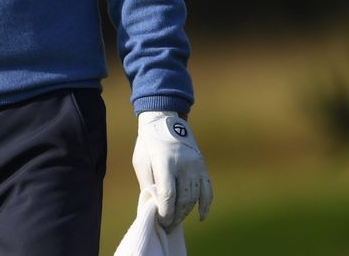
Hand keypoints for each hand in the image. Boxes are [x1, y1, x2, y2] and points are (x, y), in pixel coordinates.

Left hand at [132, 111, 212, 229]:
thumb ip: (148, 184)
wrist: (164, 121)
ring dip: (185, 213)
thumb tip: (154, 207)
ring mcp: (196, 165)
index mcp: (165, 161)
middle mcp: (184, 164)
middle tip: (166, 226)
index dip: (165, 211)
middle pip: (182, 199)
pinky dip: (205, 205)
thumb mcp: (141, 162)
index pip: (168, 194)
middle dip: (174, 216)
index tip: (160, 221)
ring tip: (176, 222)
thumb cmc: (148, 144)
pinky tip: (200, 217)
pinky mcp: (202, 166)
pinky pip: (208, 190)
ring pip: (194, 197)